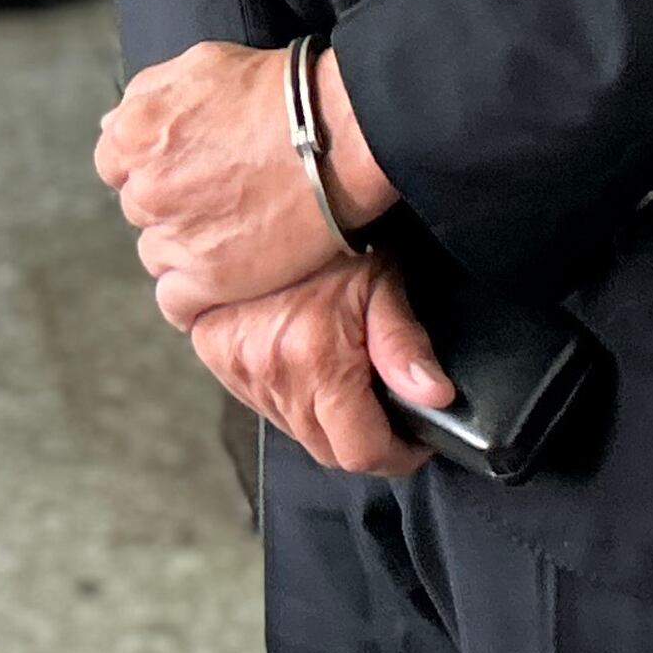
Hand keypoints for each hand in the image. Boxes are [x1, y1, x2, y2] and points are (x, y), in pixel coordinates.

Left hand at [98, 39, 397, 326]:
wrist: (338, 134)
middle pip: (139, 207)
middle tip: (218, 195)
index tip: (185, 166)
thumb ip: (147, 94)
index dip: (151, 164)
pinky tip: (216, 280)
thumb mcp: (200, 65)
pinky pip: (175, 302)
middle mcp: (146, 187)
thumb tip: (111, 122)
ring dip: (183, 247)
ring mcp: (176, 236)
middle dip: (170, 202)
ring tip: (230, 233)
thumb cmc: (276, 93)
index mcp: (135, 132)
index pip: (114, 162)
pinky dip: (191, 296)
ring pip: (156, 253)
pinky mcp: (209, 278)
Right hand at [184, 257, 454, 478]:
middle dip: (362, 438)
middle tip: (383, 405)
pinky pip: (262, 403)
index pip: (361, 453)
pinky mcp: (216, 355)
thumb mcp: (383, 282)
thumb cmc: (335, 237)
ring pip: (294, 430)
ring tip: (343, 375)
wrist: (265, 197)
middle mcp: (272, 371)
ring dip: (324, 419)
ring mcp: (239, 367)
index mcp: (317, 359)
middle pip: (327, 450)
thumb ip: (405, 346)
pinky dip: (289, 396)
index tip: (413, 439)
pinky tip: (305, 362)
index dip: (396, 454)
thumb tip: (435, 395)